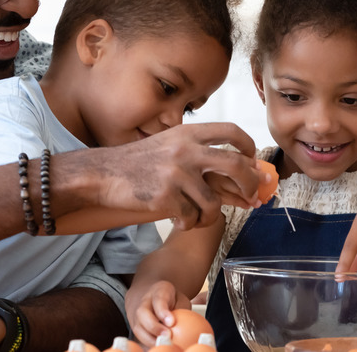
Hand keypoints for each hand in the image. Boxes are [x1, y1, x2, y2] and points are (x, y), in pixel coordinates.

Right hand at [80, 123, 261, 230]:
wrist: (103, 173)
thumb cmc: (139, 161)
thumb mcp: (170, 144)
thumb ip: (199, 151)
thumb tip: (239, 167)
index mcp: (188, 133)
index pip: (232, 132)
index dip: (248, 147)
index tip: (253, 162)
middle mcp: (186, 150)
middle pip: (236, 165)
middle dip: (249, 184)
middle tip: (249, 197)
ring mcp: (176, 173)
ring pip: (214, 203)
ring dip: (210, 216)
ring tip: (199, 217)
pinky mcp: (165, 196)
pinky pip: (191, 217)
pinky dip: (189, 224)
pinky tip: (179, 222)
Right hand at [127, 281, 191, 346]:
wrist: (149, 294)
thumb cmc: (169, 298)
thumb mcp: (180, 298)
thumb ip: (182, 310)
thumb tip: (188, 327)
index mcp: (159, 290)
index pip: (159, 299)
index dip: (163, 312)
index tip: (171, 322)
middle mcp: (144, 302)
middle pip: (143, 313)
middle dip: (154, 326)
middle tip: (167, 336)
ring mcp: (136, 314)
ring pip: (138, 327)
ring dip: (150, 339)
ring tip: (164, 344)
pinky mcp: (135, 326)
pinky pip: (138, 337)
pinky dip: (147, 343)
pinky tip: (158, 347)